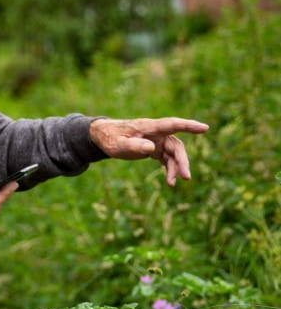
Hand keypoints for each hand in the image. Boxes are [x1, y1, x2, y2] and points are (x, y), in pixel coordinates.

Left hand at [89, 117, 208, 186]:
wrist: (103, 137)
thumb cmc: (110, 138)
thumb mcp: (118, 144)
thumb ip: (134, 146)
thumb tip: (151, 148)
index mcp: (149, 127)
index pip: (172, 125)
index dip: (188, 126)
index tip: (204, 128)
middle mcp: (156, 132)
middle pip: (175, 145)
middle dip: (182, 161)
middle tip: (186, 177)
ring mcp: (156, 140)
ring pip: (173, 153)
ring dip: (175, 167)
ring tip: (172, 183)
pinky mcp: (154, 148)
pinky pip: (166, 158)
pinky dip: (169, 168)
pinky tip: (170, 180)